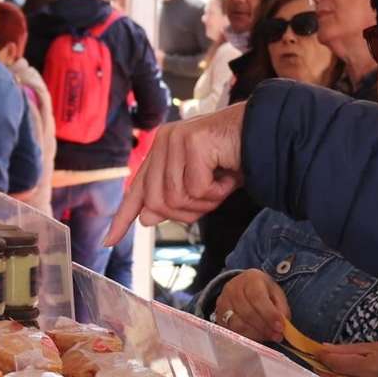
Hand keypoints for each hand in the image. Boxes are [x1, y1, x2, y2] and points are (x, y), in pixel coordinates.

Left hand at [103, 105, 246, 245]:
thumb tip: (145, 218)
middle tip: (212, 196)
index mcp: (161, 150)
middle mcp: (163, 141)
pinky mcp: (191, 142)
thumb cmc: (236, 159)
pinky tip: (227, 176)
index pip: (136, 190)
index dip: (123, 218)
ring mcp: (175, 139)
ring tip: (221, 184)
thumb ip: (173, 199)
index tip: (108, 240)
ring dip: (205, 202)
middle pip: (155, 202)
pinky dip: (217, 192)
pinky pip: (196, 189)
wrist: (269, 136)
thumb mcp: (202, 187)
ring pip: (174, 198)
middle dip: (187, 211)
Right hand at [213, 270, 288, 342]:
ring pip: (238, 324)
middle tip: (277, 336)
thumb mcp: (276, 293)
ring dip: (255, 334)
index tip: (280, 327)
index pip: (257, 297)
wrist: (243, 286)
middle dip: (264, 328)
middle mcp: (233, 288)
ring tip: (268, 337)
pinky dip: (246, 337)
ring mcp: (223, 302)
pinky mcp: (218, 315)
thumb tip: (283, 326)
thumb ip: (281, 308)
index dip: (269, 314)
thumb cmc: (262, 290)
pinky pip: (231, 331)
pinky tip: (256, 337)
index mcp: (250, 278)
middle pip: (247, 313)